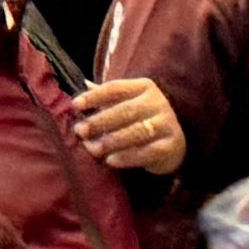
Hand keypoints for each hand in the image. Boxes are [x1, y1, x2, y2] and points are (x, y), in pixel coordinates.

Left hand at [69, 76, 184, 178]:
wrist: (173, 143)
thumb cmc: (140, 120)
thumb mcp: (125, 104)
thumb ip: (103, 99)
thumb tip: (79, 93)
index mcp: (143, 87)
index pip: (116, 88)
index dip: (94, 96)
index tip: (75, 105)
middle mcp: (157, 102)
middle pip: (126, 110)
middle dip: (100, 121)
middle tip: (80, 131)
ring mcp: (167, 124)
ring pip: (137, 131)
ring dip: (111, 140)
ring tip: (93, 148)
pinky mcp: (170, 145)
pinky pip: (147, 152)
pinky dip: (127, 157)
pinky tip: (111, 160)